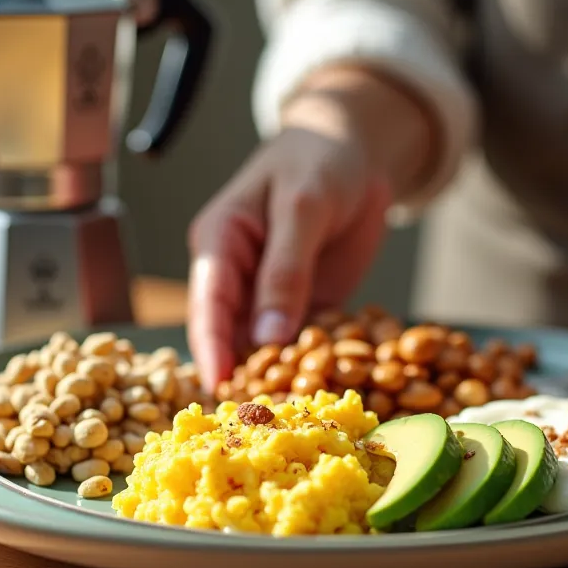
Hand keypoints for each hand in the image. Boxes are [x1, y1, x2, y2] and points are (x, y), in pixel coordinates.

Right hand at [186, 67, 434, 390]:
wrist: (359, 150)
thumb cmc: (320, 161)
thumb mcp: (304, 207)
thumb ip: (286, 269)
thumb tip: (267, 336)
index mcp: (220, 241)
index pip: (208, 301)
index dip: (210, 346)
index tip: (217, 386)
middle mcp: (238, 274)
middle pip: (231, 334)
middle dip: (243, 374)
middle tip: (257, 418)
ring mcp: (271, 294)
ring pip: (266, 346)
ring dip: (278, 378)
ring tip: (290, 416)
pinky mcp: (306, 305)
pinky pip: (304, 342)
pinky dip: (313, 366)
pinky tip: (325, 394)